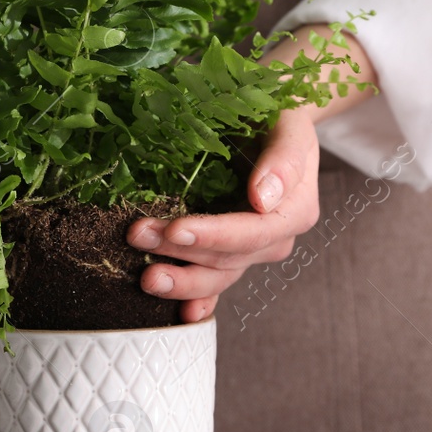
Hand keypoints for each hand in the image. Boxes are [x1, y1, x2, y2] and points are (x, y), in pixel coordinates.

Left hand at [124, 25, 374, 321]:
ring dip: (181, 280)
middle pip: (226, 258)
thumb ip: (283, 160)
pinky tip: (181, 315)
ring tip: (145, 278)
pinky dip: (199, 300)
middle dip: (181, 254)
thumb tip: (263, 198)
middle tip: (137, 237)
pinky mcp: (228, 253)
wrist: (269, 120)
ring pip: (217, 276)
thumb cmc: (277, 116)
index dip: (213, 235)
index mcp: (293, 211)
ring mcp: (249, 251)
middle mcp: (273, 239)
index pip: (251, 232)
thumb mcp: (289, 125)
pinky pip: (215, 285)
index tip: (176, 229)